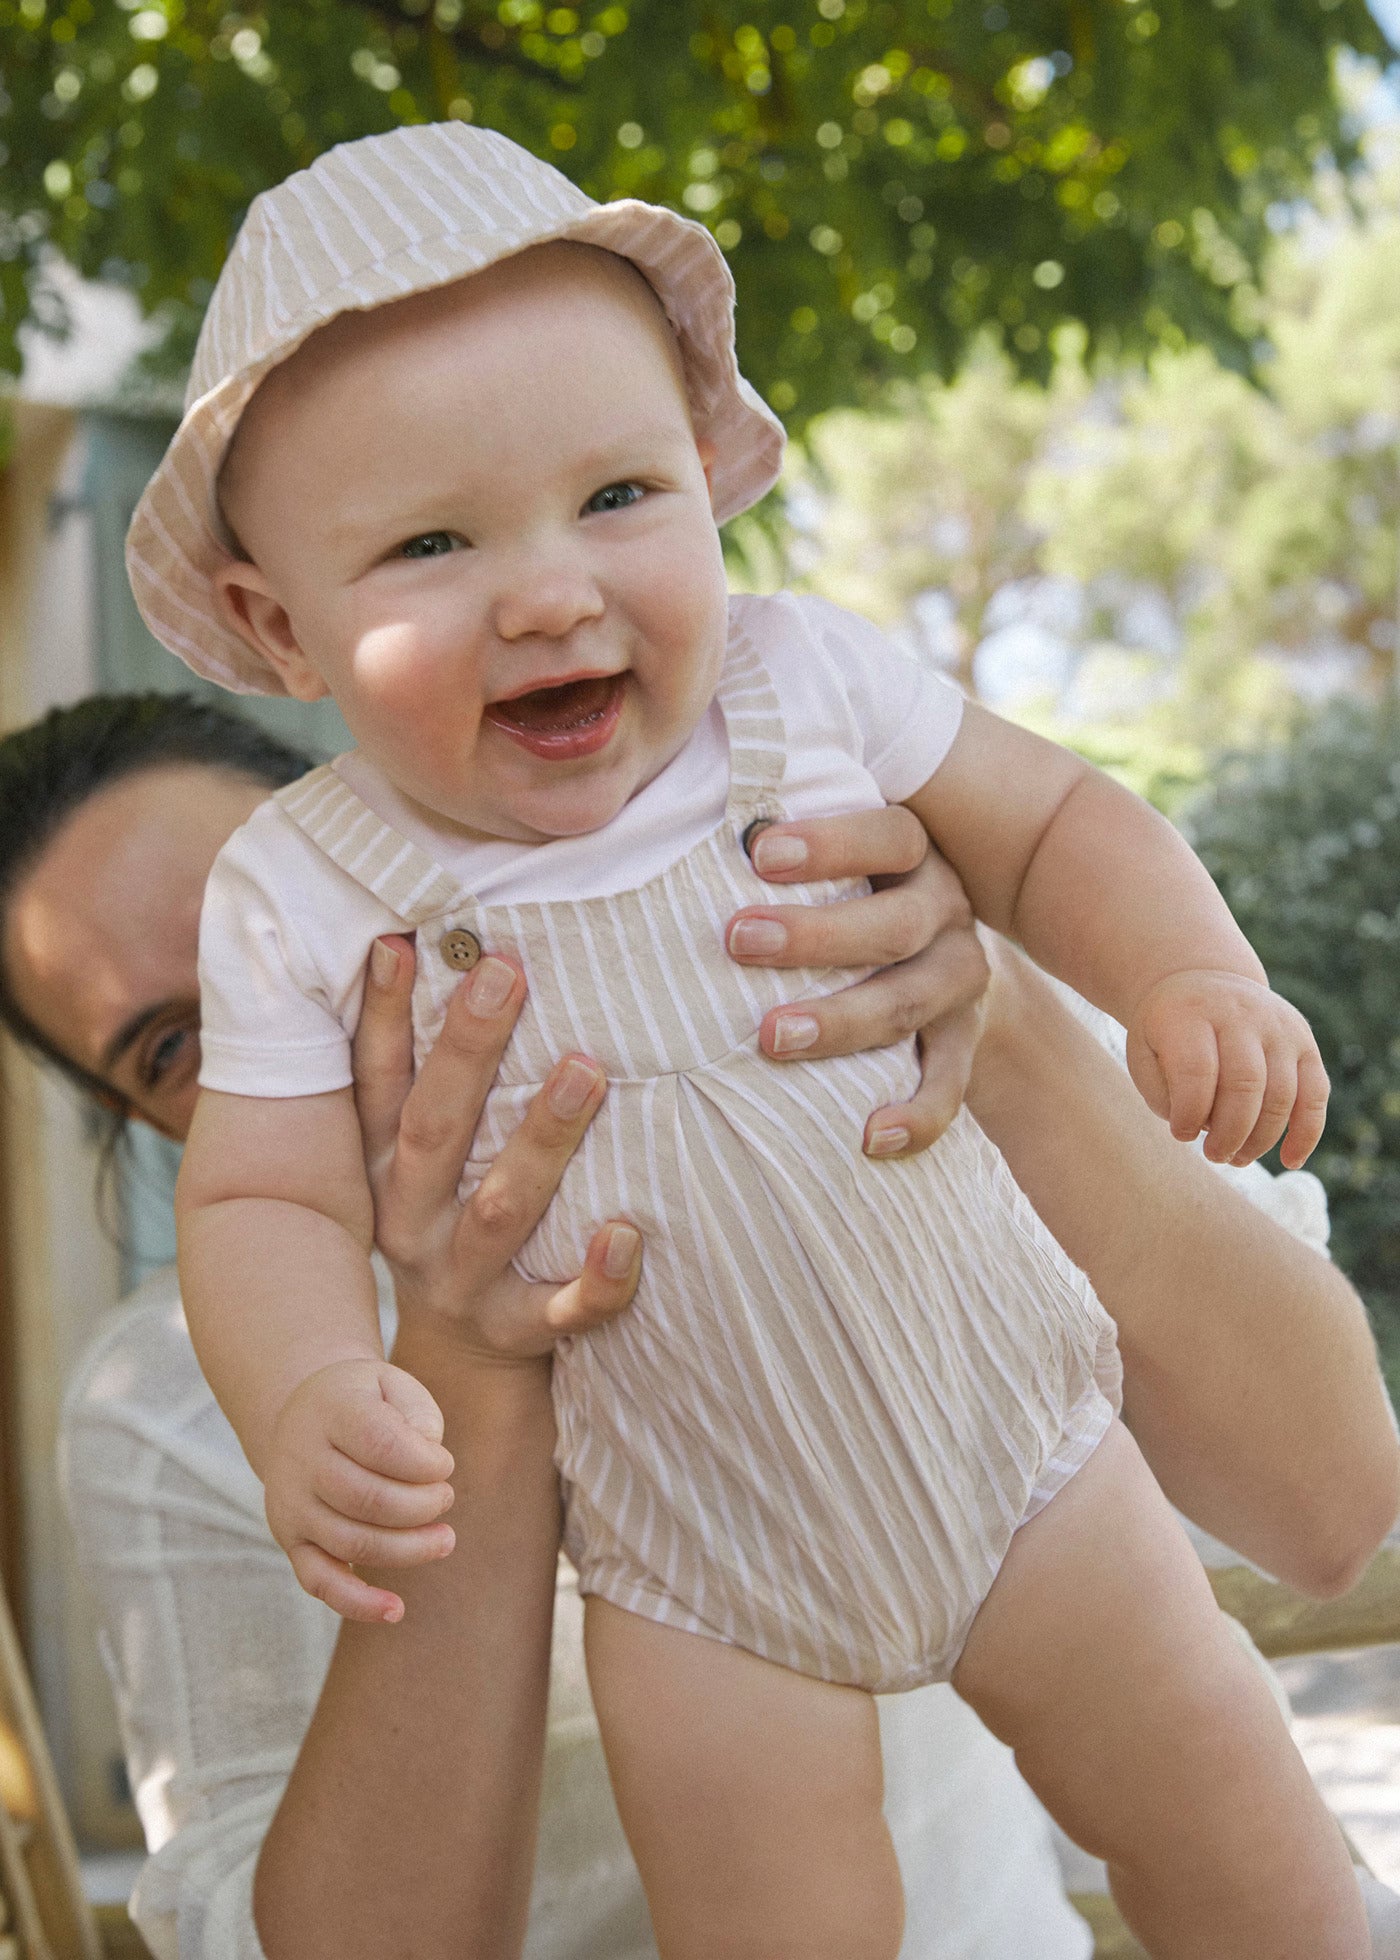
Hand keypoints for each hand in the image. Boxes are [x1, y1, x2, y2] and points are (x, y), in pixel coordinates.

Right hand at [263, 1357, 456, 1623]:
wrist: (305, 1417)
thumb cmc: (365, 1403)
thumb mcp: (392, 1384)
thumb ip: (417, 1413)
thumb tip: (429, 1456)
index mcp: (331, 1412)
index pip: (381, 1444)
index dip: (425, 1463)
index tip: (445, 1464)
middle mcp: (302, 1460)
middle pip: (369, 1499)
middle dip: (423, 1507)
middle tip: (445, 1498)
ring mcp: (292, 1505)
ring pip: (353, 1543)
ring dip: (409, 1550)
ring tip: (444, 1539)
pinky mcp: (292, 1541)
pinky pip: (320, 1582)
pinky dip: (357, 1603)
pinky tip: (395, 1610)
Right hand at [351, 935, 642, 1356]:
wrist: (456, 1360)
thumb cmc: (449, 1216)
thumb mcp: (413, 1153)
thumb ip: (422, 1070)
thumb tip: (420, 941)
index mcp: (383, 1164)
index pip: (376, 1080)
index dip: (381, 1013)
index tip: (401, 941)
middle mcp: (412, 1217)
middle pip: (434, 1128)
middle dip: (468, 1050)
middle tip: (506, 975)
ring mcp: (463, 1276)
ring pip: (501, 1207)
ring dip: (541, 1140)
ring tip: (584, 1071)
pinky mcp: (518, 1328)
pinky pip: (561, 1307)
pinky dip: (596, 1278)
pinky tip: (627, 1235)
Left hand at [724, 806, 988, 1156]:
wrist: (942, 957)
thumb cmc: (851, 893)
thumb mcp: (831, 859)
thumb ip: (770, 843)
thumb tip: (664, 821)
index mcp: (913, 854)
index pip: (889, 835)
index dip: (831, 843)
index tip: (757, 852)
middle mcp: (945, 912)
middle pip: (896, 924)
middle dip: (816, 936)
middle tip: (738, 940)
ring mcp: (959, 980)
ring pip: (908, 1003)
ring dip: (841, 1022)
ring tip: (770, 1038)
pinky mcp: (963, 1043)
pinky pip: (948, 1086)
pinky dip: (916, 1115)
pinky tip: (869, 1137)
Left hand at [1125, 969, 1329, 1168]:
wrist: (1200, 981)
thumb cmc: (1168, 1031)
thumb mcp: (1144, 1052)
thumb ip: (1162, 1092)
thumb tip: (1200, 1130)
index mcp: (1192, 1013)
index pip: (1197, 1070)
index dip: (1190, 1113)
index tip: (1181, 1135)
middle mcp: (1240, 1014)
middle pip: (1245, 1084)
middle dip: (1230, 1133)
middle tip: (1213, 1155)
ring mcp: (1279, 1027)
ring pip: (1282, 1094)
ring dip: (1261, 1139)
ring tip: (1236, 1157)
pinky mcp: (1304, 1043)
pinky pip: (1316, 1093)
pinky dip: (1306, 1132)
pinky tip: (1290, 1160)